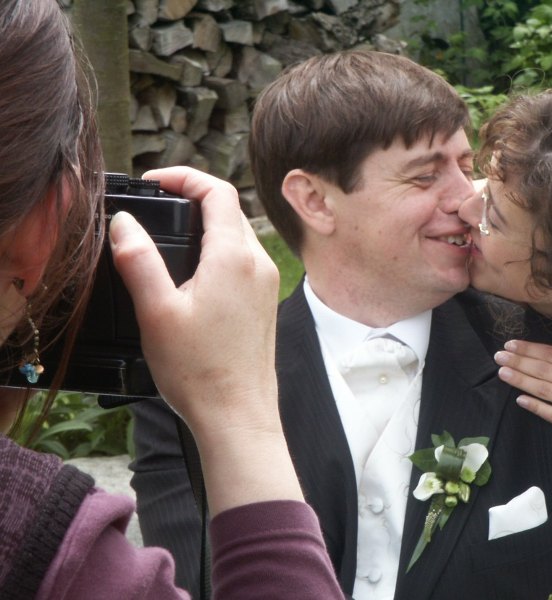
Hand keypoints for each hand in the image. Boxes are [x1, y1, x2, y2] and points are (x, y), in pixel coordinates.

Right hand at [110, 167, 300, 511]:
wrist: (238, 415)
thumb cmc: (200, 370)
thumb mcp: (156, 311)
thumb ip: (138, 260)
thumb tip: (124, 222)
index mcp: (234, 257)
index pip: (217, 190)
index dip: (185, 176)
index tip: (154, 181)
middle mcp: (259, 264)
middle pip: (230, 209)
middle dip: (194, 197)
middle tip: (157, 204)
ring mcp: (266, 283)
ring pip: (239, 234)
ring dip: (208, 224)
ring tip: (170, 234)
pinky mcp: (265, 302)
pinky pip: (245, 260)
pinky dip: (220, 250)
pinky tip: (195, 271)